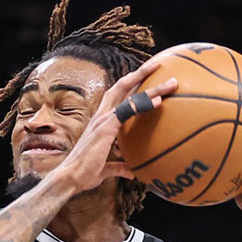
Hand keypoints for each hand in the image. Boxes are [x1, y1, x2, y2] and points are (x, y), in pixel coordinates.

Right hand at [49, 56, 176, 193]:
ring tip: (171, 82)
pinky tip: (158, 101)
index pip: (117, 95)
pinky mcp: (105, 128)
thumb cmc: (84, 173)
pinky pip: (127, 111)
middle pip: (123, 86)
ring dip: (151, 87)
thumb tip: (133, 172)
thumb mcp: (106, 168)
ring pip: (129, 95)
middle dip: (141, 73)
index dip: (131, 83)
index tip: (146, 75)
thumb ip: (119, 167)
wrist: (70, 178)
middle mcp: (101, 115)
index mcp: (101, 121)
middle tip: (158, 64)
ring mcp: (103, 120)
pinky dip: (142, 104)